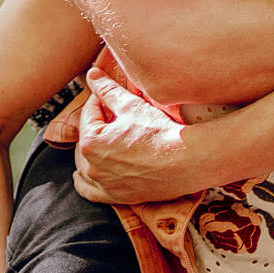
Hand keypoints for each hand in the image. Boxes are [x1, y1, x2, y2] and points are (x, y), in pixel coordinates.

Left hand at [72, 67, 209, 203]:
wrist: (187, 160)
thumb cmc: (160, 132)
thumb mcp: (131, 106)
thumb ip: (108, 90)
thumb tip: (92, 75)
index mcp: (91, 142)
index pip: (89, 115)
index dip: (100, 101)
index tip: (109, 96)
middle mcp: (93, 167)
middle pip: (87, 140)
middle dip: (97, 125)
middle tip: (112, 115)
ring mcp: (105, 185)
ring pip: (86, 166)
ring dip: (91, 152)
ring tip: (103, 140)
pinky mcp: (119, 197)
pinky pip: (92, 192)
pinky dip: (88, 182)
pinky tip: (86, 175)